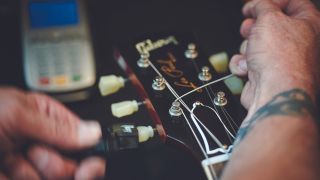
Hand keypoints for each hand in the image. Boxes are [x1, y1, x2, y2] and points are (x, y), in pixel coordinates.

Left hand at [0, 87, 105, 178]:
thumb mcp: (18, 115)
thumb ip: (57, 126)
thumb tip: (94, 132)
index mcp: (50, 117)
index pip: (84, 138)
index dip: (89, 154)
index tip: (87, 168)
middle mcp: (44, 140)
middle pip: (71, 163)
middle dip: (55, 164)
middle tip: (32, 152)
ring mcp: (31, 161)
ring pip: (53, 177)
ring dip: (29, 173)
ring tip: (9, 158)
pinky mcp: (17, 175)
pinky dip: (15, 179)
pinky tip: (4, 169)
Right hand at [229, 0, 319, 117]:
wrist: (274, 91)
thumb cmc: (281, 59)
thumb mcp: (270, 18)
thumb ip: (263, 5)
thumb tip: (257, 5)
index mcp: (310, 24)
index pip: (293, 3)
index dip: (271, 1)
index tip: (255, 4)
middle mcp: (299, 43)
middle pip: (270, 25)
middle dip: (254, 26)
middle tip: (250, 28)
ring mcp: (281, 60)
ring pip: (256, 44)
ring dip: (247, 47)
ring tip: (251, 52)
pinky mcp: (266, 74)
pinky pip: (248, 62)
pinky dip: (243, 64)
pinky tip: (247, 67)